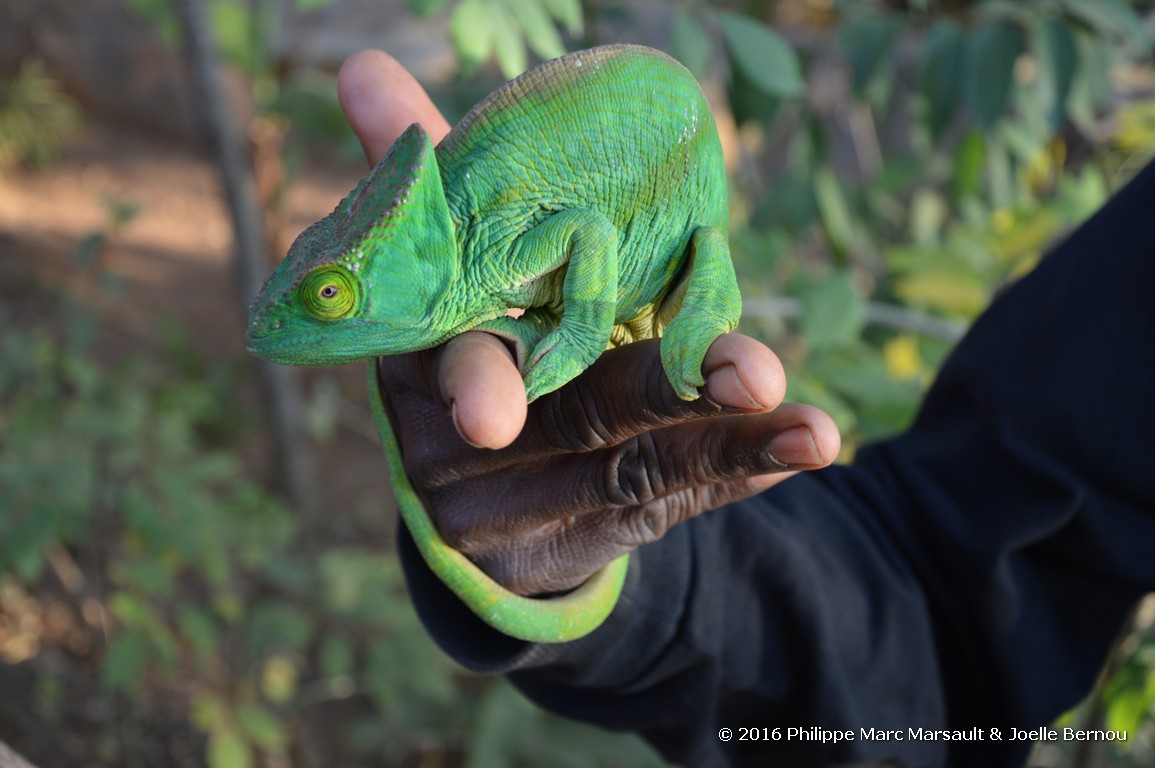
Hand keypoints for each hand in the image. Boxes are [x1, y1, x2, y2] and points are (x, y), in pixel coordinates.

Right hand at [338, 51, 840, 594]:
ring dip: (730, 436)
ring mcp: (535, 503)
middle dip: (657, 393)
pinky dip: (740, 470)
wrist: (471, 501)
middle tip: (748, 373)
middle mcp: (473, 449)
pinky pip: (673, 503)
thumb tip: (361, 66)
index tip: (492, 410)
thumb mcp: (445, 271)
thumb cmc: (465, 350)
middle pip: (571, 416)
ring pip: (638, 466)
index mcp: (430, 367)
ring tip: (812, 422)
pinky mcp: (594, 536)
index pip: (458, 366)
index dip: (477, 381)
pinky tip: (805, 445)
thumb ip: (424, 181)